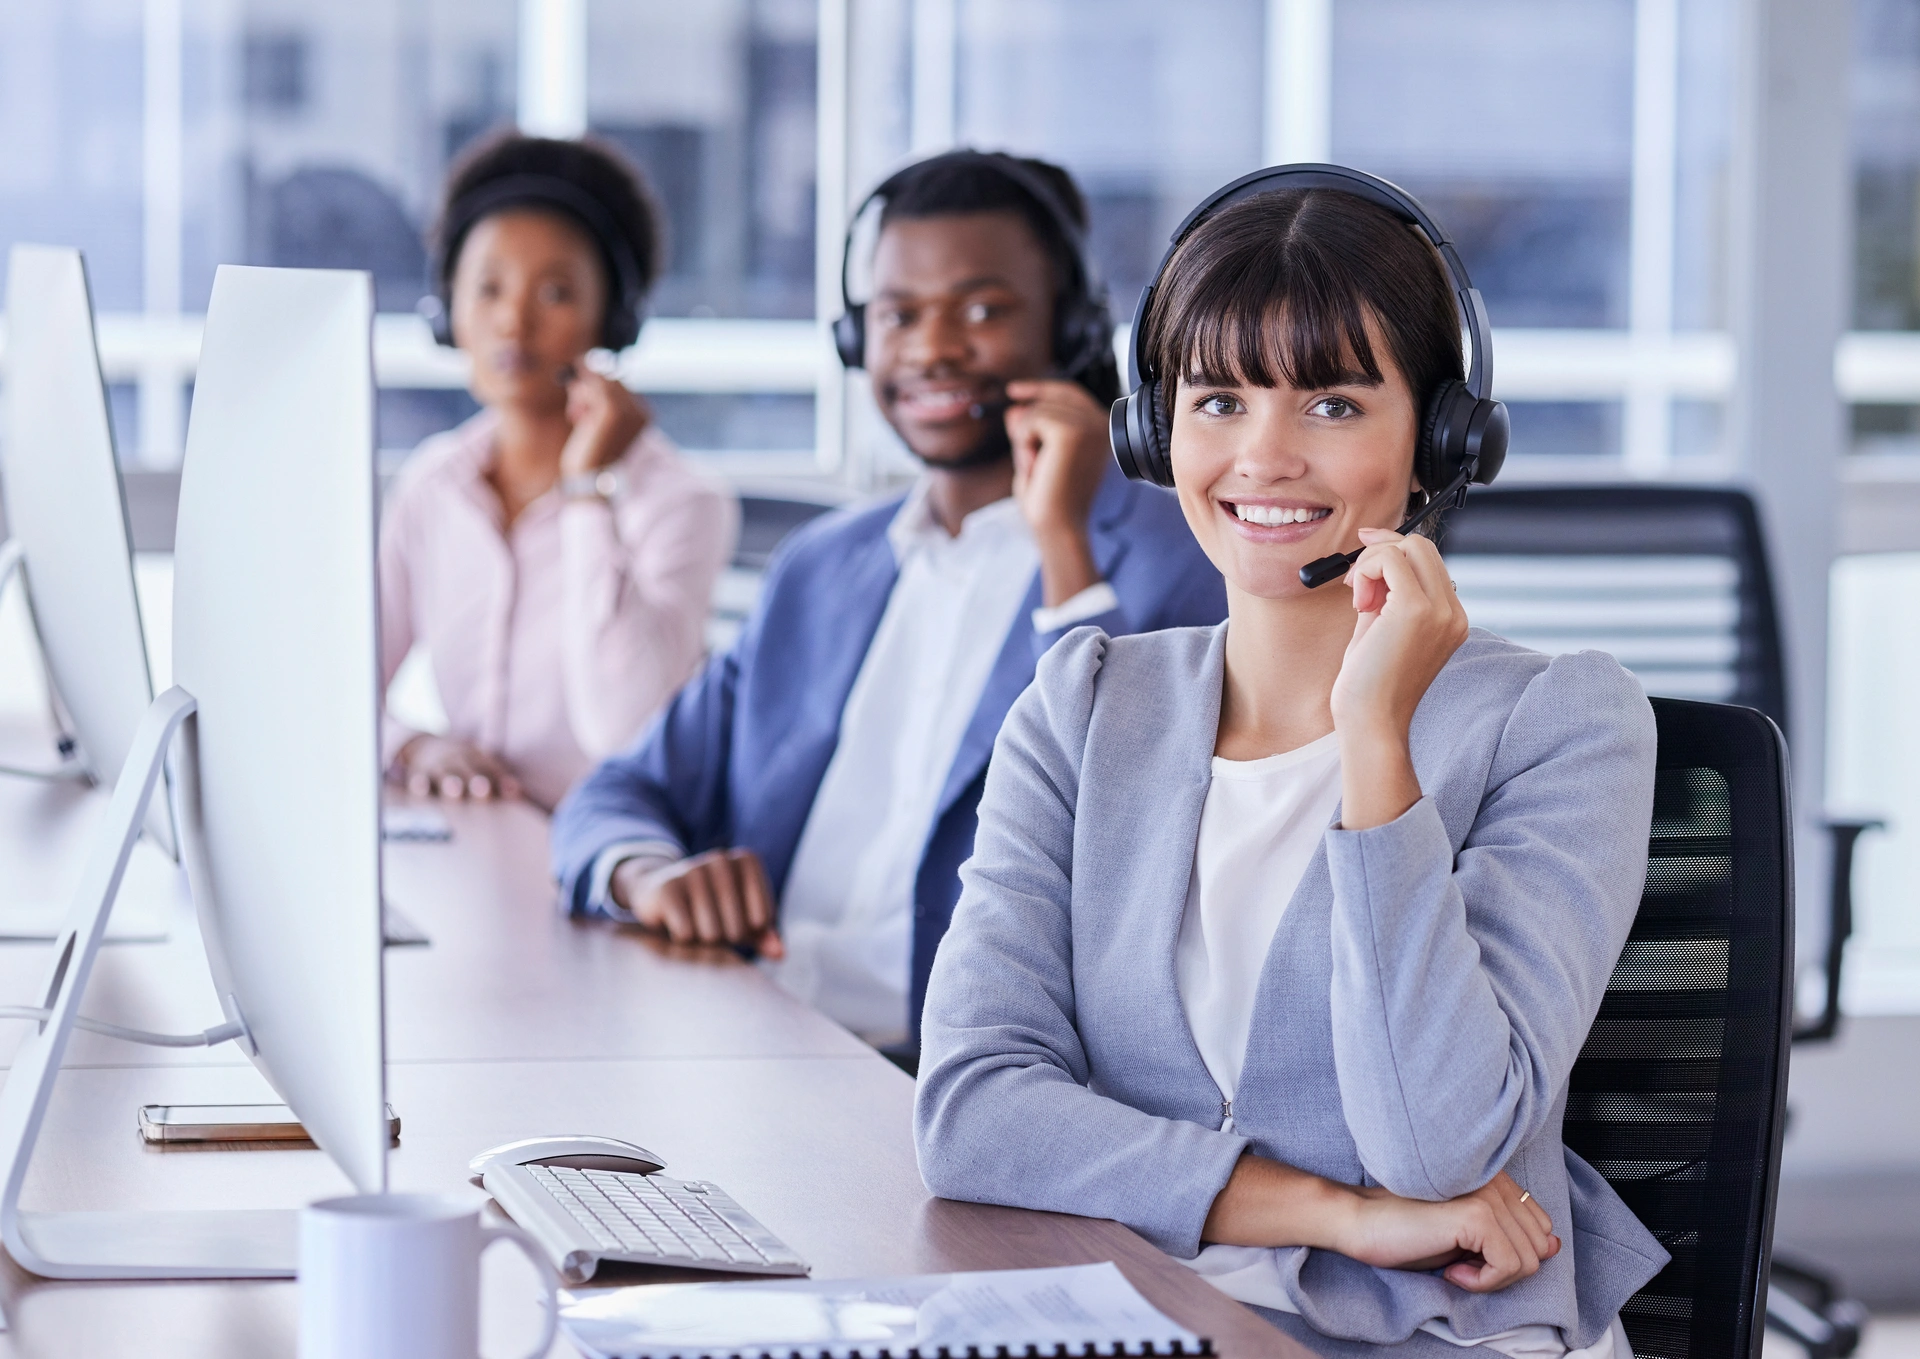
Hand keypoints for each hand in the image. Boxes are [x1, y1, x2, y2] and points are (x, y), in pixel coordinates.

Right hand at [394, 734, 519, 800]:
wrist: (425, 746)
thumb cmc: (463, 765)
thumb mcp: (480, 765)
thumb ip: (499, 780)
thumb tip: (521, 794)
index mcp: (477, 757)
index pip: (492, 768)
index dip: (502, 779)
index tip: (514, 792)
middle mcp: (458, 760)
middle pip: (469, 770)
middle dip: (476, 780)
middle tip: (483, 789)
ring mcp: (438, 766)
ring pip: (444, 775)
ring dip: (450, 782)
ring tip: (455, 790)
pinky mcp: (419, 774)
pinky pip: (418, 779)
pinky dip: (418, 783)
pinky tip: (419, 788)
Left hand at [559, 367, 649, 478]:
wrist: (591, 479)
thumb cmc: (592, 454)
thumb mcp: (597, 423)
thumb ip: (597, 398)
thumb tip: (584, 365)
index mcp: (644, 414)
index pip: (619, 385)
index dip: (598, 388)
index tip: (582, 406)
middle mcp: (641, 410)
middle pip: (610, 378)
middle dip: (589, 387)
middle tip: (576, 411)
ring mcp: (628, 409)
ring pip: (600, 380)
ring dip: (582, 392)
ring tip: (576, 416)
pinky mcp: (612, 410)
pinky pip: (592, 386)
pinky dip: (580, 396)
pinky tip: (576, 417)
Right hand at [611, 847, 784, 957]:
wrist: (659, 892)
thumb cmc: (712, 908)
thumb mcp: (742, 918)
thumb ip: (763, 935)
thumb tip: (780, 954)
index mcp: (747, 860)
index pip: (763, 919)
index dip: (750, 931)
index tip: (735, 919)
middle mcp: (721, 859)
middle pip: (737, 929)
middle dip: (725, 938)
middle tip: (709, 923)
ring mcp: (692, 870)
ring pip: (712, 934)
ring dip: (703, 940)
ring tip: (693, 921)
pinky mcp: (668, 888)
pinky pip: (686, 934)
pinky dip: (682, 939)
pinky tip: (675, 921)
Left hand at [1005, 379, 1107, 605]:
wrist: (1058, 526)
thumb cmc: (1050, 500)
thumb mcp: (1036, 455)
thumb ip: (1029, 429)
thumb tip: (1016, 406)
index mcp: (1102, 430)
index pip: (1070, 393)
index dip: (1040, 389)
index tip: (1013, 391)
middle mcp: (1101, 424)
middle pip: (1052, 398)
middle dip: (1028, 424)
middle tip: (1031, 462)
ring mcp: (1089, 425)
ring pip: (1037, 410)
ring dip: (1025, 440)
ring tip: (1037, 468)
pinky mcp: (1072, 431)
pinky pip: (1031, 420)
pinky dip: (1023, 443)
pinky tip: (1035, 466)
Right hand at [1204, 1156, 1557, 1295]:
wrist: (1359, 1222)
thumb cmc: (1405, 1230)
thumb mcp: (1467, 1237)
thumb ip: (1510, 1235)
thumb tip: (1554, 1245)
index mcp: (1494, 1177)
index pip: (1542, 1227)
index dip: (1511, 1255)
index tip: (1472, 1256)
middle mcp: (1496, 1179)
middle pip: (1540, 1247)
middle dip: (1505, 1270)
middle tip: (1463, 1265)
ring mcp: (1487, 1194)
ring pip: (1529, 1260)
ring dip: (1492, 1278)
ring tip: (1455, 1264)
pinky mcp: (1476, 1213)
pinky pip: (1509, 1266)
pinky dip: (1483, 1281)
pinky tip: (1451, 1269)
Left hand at [1330, 528, 1468, 734]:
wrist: (1370, 721)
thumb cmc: (1368, 684)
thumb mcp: (1381, 628)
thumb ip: (1386, 593)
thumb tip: (1375, 555)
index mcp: (1450, 619)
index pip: (1428, 562)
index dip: (1391, 553)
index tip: (1361, 563)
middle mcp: (1453, 613)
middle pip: (1421, 546)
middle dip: (1380, 553)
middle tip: (1354, 585)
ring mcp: (1440, 611)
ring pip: (1408, 546)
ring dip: (1371, 563)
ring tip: (1358, 602)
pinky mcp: (1417, 610)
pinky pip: (1390, 559)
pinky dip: (1366, 570)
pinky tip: (1358, 604)